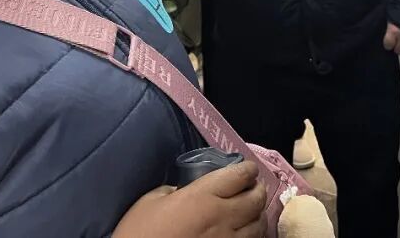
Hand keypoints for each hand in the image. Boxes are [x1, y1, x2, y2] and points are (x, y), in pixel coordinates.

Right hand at [112, 161, 265, 237]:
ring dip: (259, 213)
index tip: (247, 168)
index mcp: (203, 196)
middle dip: (258, 188)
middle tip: (253, 186)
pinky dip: (253, 235)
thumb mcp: (151, 201)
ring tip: (253, 210)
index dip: (248, 168)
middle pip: (256, 198)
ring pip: (259, 224)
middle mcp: (222, 216)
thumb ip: (175, 189)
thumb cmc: (140, 232)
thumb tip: (186, 189)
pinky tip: (247, 232)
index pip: (239, 175)